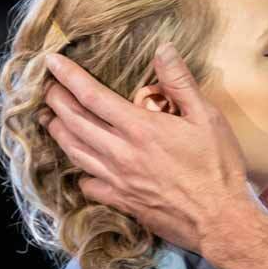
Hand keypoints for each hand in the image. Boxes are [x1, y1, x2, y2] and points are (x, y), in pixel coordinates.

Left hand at [41, 43, 257, 251]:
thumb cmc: (218, 167)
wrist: (220, 219)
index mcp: (140, 128)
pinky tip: (81, 166)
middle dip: (56, 101)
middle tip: (47, 88)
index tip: (51, 62)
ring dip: (58, 132)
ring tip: (50, 119)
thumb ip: (180, 82)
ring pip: (75, 152)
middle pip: (74, 122)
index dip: (68, 76)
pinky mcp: (122, 202)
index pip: (92, 96)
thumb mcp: (207, 117)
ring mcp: (118, 180)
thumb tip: (163, 49)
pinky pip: (88, 185)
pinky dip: (79, 172)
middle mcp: (121, 153)